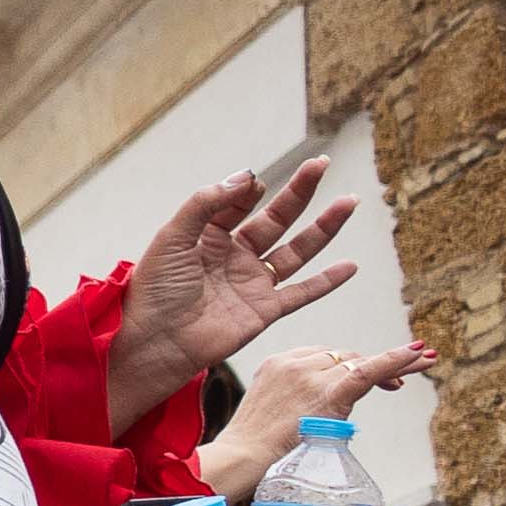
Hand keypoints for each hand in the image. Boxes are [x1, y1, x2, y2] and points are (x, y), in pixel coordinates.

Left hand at [108, 160, 361, 434]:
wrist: (154, 342)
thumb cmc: (154, 291)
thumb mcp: (172, 237)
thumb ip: (206, 204)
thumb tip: (247, 176)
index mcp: (207, 238)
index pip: (237, 205)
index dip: (247, 190)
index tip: (255, 183)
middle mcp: (233, 258)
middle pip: (276, 220)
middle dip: (300, 192)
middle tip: (323, 163)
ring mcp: (252, 283)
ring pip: (297, 251)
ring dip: (324, 227)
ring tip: (350, 202)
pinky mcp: (264, 311)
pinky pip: (302, 293)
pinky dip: (327, 282)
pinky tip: (351, 265)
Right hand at [202, 335, 435, 504]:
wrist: (240, 458)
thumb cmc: (247, 450)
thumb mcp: (268, 415)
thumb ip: (293, 404)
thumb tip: (318, 418)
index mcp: (276, 364)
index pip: (322, 355)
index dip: (349, 363)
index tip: (372, 374)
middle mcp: (294, 363)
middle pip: (344, 356)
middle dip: (373, 365)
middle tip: (400, 381)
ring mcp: (309, 375)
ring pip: (359, 363)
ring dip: (393, 364)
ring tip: (423, 361)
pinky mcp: (327, 393)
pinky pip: (368, 371)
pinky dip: (395, 360)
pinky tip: (417, 354)